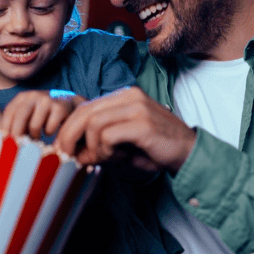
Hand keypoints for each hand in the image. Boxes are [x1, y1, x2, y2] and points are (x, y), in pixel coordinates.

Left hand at [1, 90, 85, 138]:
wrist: (70, 104)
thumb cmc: (44, 114)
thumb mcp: (29, 112)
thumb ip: (17, 121)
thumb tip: (0, 141)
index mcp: (22, 97)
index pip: (8, 115)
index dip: (6, 131)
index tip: (6, 143)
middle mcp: (33, 95)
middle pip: (19, 120)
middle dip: (18, 136)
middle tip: (19, 148)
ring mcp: (47, 100)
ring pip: (34, 126)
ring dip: (35, 136)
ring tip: (38, 137)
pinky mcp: (60, 107)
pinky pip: (49, 128)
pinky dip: (49, 133)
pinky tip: (50, 131)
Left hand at [56, 86, 195, 171]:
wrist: (189, 152)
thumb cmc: (156, 148)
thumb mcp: (123, 142)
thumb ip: (99, 142)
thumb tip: (73, 153)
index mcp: (124, 96)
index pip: (84, 107)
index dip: (69, 129)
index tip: (65, 149)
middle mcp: (130, 96)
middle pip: (84, 112)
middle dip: (69, 137)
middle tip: (68, 156)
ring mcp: (137, 108)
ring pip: (93, 123)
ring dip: (92, 147)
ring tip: (104, 158)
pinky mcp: (143, 124)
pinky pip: (108, 135)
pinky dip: (105, 150)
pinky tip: (117, 156)